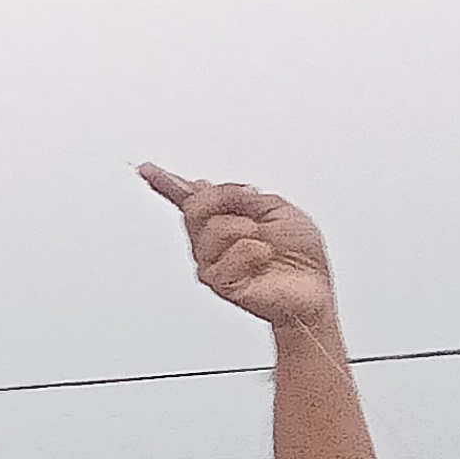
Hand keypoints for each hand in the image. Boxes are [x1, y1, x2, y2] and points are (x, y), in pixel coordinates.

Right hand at [139, 163, 334, 333]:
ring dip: (245, 231)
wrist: (313, 289)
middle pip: (195, 207)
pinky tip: (262, 259)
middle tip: (253, 209)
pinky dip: (252, 254)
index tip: (147, 169)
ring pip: (211, 231)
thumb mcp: (277, 208)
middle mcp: (213, 242)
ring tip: (264, 243)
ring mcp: (214, 263)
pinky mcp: (222, 284)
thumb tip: (208, 188)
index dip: (166, 182)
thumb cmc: (300, 255)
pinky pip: (226, 260)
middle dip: (226, 199)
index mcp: (226, 219)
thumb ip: (241, 197)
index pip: (189, 199)